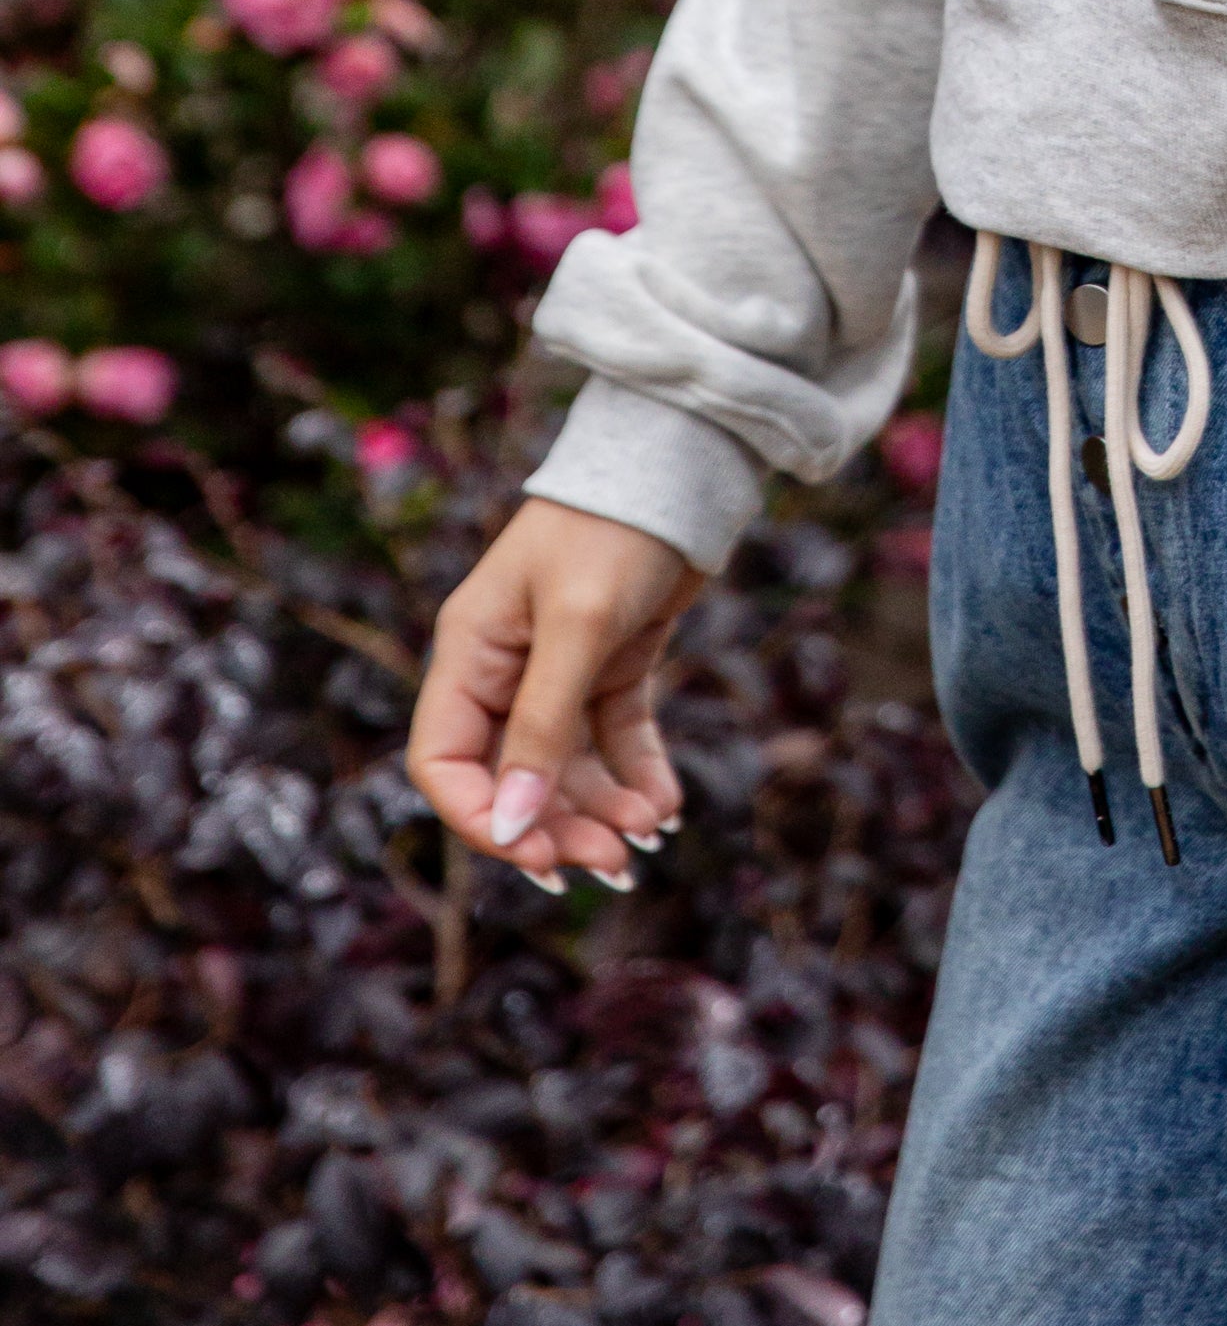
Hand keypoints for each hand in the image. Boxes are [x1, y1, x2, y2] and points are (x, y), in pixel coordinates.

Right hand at [405, 494, 703, 889]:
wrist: (681, 464)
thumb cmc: (614, 530)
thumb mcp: (578, 625)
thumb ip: (543, 726)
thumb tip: (514, 825)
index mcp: (470, 653)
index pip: (445, 763)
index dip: (482, 818)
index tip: (536, 855)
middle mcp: (506, 669)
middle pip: (513, 776)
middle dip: (558, 824)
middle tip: (613, 861)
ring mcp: (559, 669)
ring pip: (567, 767)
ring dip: (602, 809)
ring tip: (648, 833)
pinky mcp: (612, 664)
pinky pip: (613, 739)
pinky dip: (637, 775)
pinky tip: (666, 805)